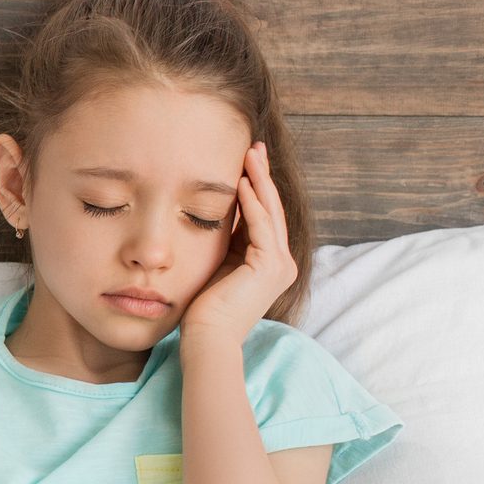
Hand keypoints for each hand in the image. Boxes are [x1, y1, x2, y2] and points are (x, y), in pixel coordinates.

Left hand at [180, 140, 296, 348]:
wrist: (205, 337)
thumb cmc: (202, 307)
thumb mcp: (216, 263)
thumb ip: (224, 240)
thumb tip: (212, 212)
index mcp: (268, 263)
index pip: (264, 216)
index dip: (256, 187)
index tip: (245, 161)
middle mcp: (281, 263)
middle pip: (272, 209)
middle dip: (262, 176)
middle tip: (254, 147)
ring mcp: (280, 265)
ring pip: (270, 212)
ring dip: (259, 181)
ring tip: (249, 154)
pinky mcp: (270, 267)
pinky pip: (262, 226)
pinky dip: (252, 203)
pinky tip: (241, 183)